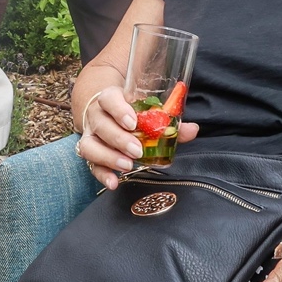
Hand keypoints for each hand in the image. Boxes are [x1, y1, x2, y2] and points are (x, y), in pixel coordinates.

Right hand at [74, 86, 198, 188]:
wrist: (107, 113)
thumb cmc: (130, 111)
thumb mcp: (147, 110)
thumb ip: (169, 120)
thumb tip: (192, 130)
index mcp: (111, 99)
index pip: (108, 99)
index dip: (118, 109)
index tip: (132, 121)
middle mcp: (97, 116)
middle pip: (101, 124)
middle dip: (118, 138)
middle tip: (137, 150)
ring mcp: (91, 135)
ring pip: (90, 145)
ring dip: (108, 156)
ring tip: (127, 165)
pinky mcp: (91, 153)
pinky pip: (92, 165)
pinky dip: (102, 174)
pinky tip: (114, 182)